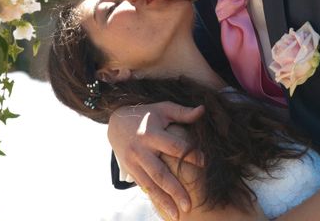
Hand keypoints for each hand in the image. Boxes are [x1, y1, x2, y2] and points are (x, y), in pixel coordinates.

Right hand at [107, 101, 204, 219]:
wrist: (116, 122)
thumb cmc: (146, 114)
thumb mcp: (163, 109)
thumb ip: (182, 112)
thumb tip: (203, 110)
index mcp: (151, 133)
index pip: (174, 146)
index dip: (190, 154)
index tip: (204, 162)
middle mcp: (141, 150)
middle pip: (160, 173)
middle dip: (175, 190)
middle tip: (189, 205)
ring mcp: (134, 162)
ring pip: (151, 184)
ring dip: (164, 201)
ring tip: (178, 215)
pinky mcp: (131, 170)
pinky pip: (144, 186)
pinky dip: (155, 198)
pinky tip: (166, 209)